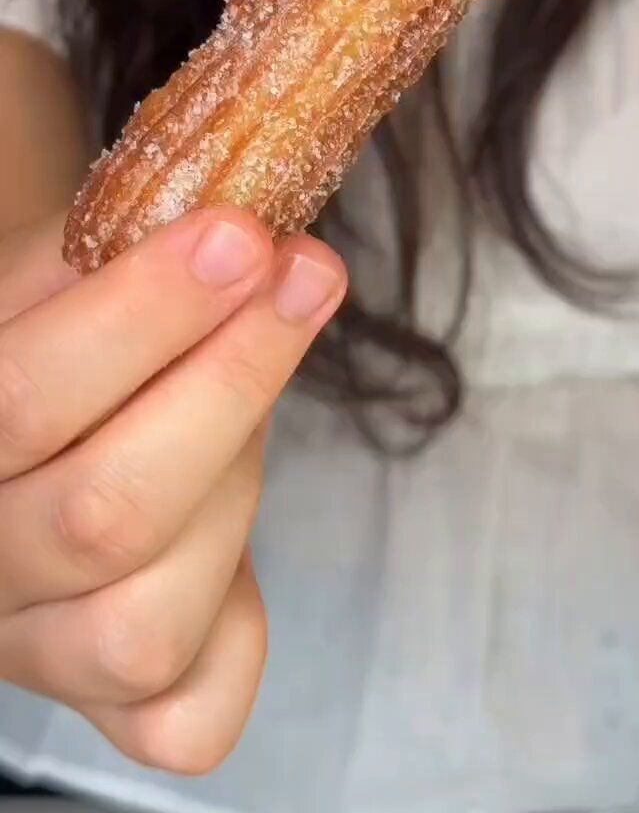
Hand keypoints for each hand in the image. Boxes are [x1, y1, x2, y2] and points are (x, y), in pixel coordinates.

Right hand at [0, 209, 345, 772]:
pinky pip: (189, 716)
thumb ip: (111, 253)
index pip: (24, 398)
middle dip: (232, 382)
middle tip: (308, 276)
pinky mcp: (108, 706)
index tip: (246, 237)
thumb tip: (240, 222)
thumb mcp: (52, 282)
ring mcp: (35, 654)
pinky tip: (235, 536)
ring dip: (236, 485)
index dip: (144, 318)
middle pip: (104, 513)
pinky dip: (240, 628)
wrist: (30, 425)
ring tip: (255, 398)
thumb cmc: (53, 344)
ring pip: (147, 621)